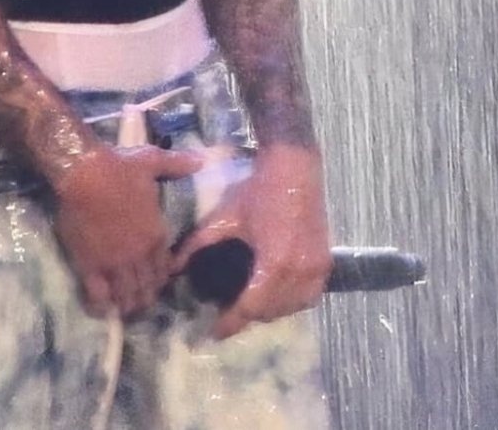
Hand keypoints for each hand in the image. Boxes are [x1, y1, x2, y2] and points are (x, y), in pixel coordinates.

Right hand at [53, 143, 204, 318]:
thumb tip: (203, 160)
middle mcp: (139, 255)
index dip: (161, 278)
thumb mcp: (151, 161)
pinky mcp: (91, 265)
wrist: (84, 172)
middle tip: (140, 301)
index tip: (157, 281)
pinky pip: (98, 295)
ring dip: (127, 304)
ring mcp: (115, 263)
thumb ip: (177, 164)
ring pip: (126, 295)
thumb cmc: (119, 167)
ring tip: (124, 309)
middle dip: (146, 297)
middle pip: (147, 287)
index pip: (165, 268)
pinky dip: (101, 305)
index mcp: (156, 234)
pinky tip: (101, 308)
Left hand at [170, 143, 330, 338]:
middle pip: (271, 312)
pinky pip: (309, 297)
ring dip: (271, 310)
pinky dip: (292, 301)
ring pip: (291, 308)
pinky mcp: (325, 263)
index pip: (250, 308)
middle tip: (227, 312)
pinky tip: (275, 292)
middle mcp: (299, 273)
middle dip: (248, 315)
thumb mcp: (225, 216)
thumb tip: (172, 265)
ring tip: (248, 302)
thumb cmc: (258, 189)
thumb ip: (199, 243)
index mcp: (274, 264)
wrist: (294, 166)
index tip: (213, 331)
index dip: (231, 323)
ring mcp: (316, 270)